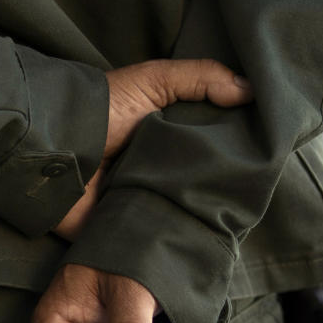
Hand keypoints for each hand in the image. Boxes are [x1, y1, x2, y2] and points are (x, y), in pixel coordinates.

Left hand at [52, 59, 251, 240]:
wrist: (57, 149)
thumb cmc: (104, 110)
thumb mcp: (154, 81)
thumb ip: (201, 79)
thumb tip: (251, 91)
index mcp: (166, 136)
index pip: (210, 146)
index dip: (235, 149)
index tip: (265, 153)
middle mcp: (156, 169)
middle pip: (200, 182)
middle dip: (223, 187)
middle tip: (253, 190)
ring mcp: (141, 201)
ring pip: (183, 213)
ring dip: (202, 215)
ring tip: (234, 218)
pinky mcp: (124, 231)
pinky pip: (154, 241)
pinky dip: (172, 242)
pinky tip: (200, 241)